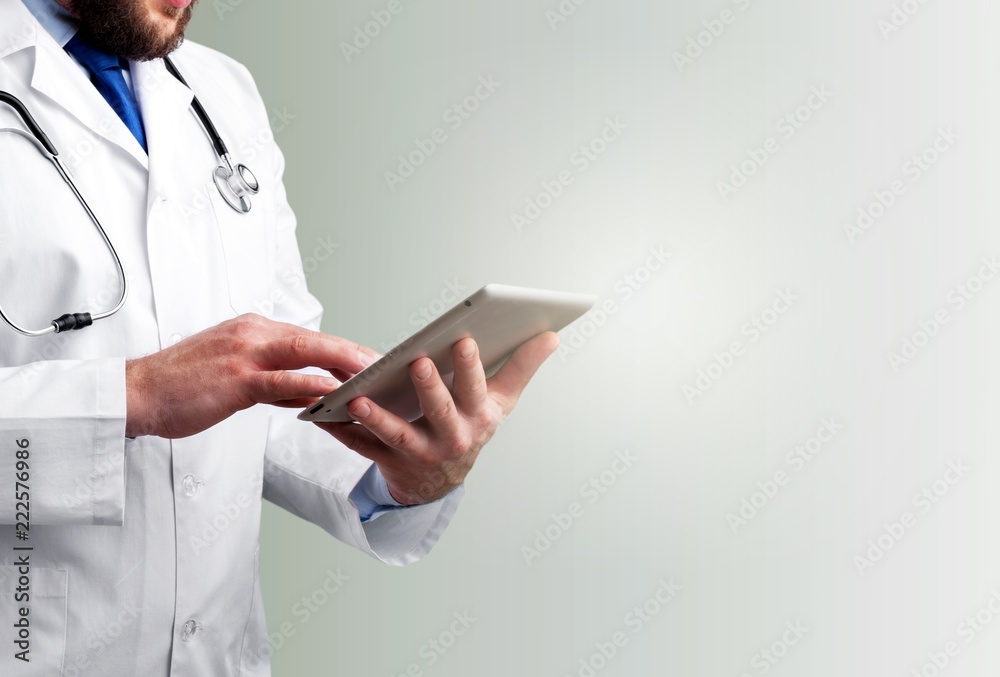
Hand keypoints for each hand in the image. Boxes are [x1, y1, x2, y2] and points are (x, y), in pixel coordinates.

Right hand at [126, 314, 379, 438]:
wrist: (136, 393)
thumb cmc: (182, 387)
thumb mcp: (235, 377)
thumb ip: (275, 381)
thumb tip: (310, 392)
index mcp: (252, 329)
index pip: (308, 336)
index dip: (341, 348)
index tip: (368, 358)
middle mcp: (251, 334)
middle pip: (314, 339)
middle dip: (352, 352)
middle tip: (383, 364)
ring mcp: (243, 354)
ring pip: (304, 352)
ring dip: (341, 363)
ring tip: (370, 377)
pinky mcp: (235, 379)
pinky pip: (280, 380)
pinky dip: (309, 385)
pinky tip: (330, 394)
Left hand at [316, 332, 559, 504]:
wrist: (442, 480)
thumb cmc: (471, 426)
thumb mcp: (501, 402)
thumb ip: (523, 366)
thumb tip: (551, 334)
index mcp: (480, 416)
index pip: (478, 388)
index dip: (473, 368)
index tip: (465, 341)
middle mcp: (453, 437)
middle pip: (441, 411)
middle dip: (430, 388)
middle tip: (418, 362)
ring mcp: (420, 453)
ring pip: (398, 434)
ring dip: (378, 418)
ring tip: (360, 398)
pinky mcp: (389, 462)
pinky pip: (362, 447)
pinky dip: (341, 430)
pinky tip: (322, 414)